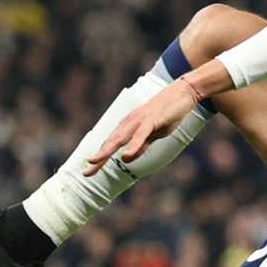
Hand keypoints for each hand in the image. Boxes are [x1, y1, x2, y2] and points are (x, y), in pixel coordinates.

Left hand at [82, 78, 199, 175]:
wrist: (181, 93)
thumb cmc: (165, 114)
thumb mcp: (151, 135)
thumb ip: (139, 146)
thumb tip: (126, 159)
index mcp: (128, 126)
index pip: (110, 144)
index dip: (99, 158)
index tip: (87, 171)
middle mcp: (129, 123)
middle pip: (110, 143)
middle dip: (98, 158)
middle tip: (85, 173)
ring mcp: (139, 120)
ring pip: (120, 138)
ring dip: (106, 151)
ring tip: (94, 163)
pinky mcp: (151, 120)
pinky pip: (140, 135)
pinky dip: (132, 146)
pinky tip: (126, 156)